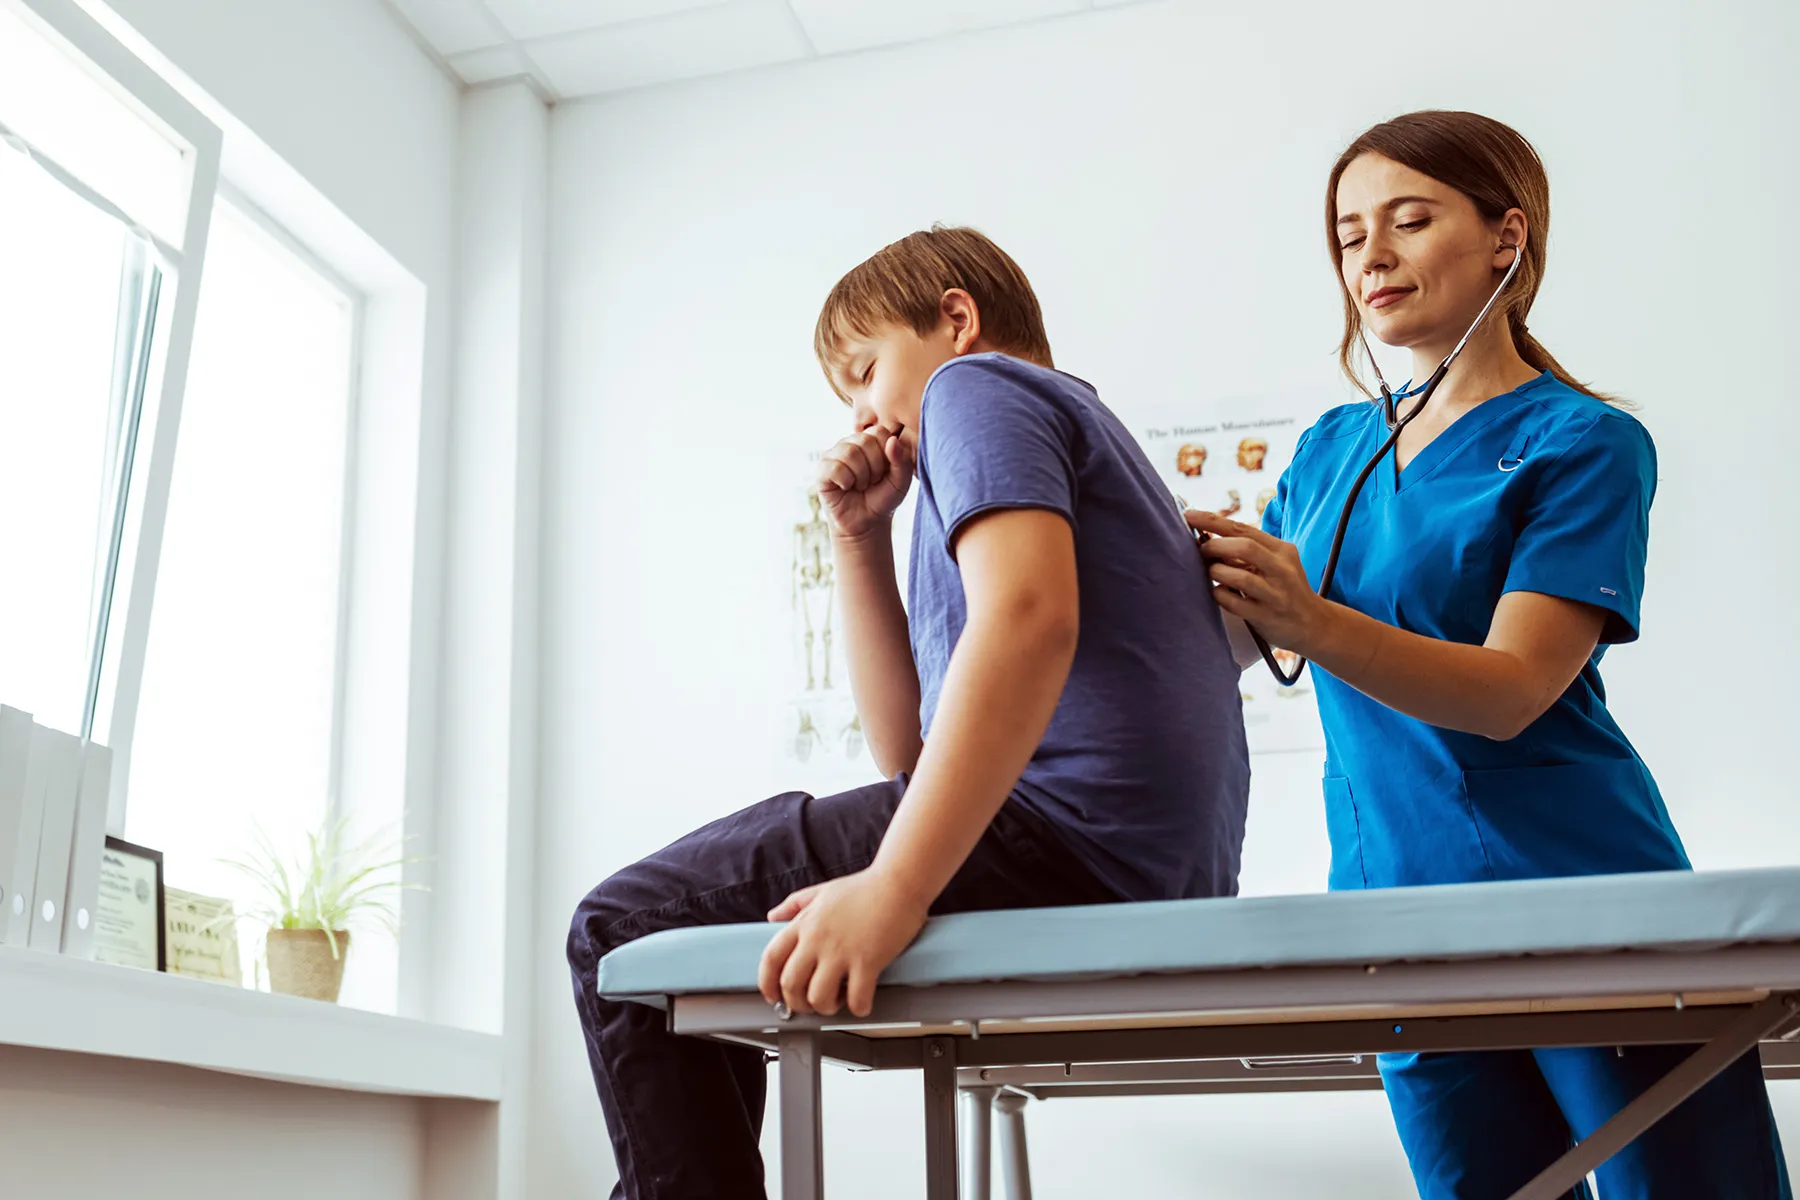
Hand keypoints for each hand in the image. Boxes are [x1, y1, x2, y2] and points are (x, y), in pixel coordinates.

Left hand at [758, 868, 928, 1018]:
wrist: (899, 882)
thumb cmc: (865, 887)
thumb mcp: (821, 891)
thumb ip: (794, 905)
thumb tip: (772, 916)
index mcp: (804, 923)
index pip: (771, 959)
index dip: (766, 984)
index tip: (773, 996)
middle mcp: (817, 939)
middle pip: (790, 985)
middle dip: (797, 1003)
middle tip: (810, 1003)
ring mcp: (841, 951)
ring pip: (818, 997)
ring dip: (826, 1008)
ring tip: (838, 1000)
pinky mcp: (867, 961)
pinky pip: (856, 998)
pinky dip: (858, 1008)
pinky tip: (862, 1002)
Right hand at [817, 428, 913, 538]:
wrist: (866, 522)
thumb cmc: (883, 498)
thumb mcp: (901, 481)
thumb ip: (902, 460)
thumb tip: (892, 440)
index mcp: (869, 440)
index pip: (880, 432)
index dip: (887, 455)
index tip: (885, 472)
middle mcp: (849, 443)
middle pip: (865, 440)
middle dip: (874, 467)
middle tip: (872, 481)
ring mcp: (833, 455)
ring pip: (849, 453)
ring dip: (861, 476)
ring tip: (860, 485)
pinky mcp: (821, 470)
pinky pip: (835, 468)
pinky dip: (846, 481)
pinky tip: (845, 488)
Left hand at [1186, 509, 1331, 656]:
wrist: (1313, 624)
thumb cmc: (1285, 589)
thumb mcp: (1275, 563)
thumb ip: (1248, 551)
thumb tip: (1205, 538)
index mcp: (1281, 550)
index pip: (1244, 529)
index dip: (1213, 520)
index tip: (1189, 515)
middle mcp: (1282, 570)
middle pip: (1244, 547)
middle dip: (1215, 546)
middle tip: (1201, 550)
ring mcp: (1275, 594)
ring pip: (1240, 577)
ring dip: (1217, 572)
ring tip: (1211, 573)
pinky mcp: (1266, 617)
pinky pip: (1235, 603)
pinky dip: (1220, 595)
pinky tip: (1218, 593)